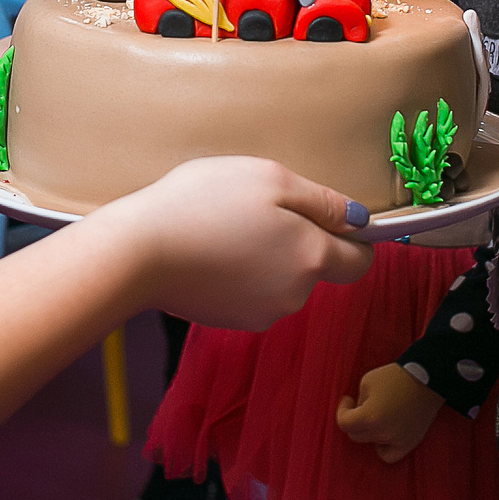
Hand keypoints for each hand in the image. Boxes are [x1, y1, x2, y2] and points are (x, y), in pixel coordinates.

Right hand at [96, 156, 370, 330]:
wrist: (138, 253)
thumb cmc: (204, 203)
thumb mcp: (270, 179)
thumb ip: (323, 201)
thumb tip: (360, 220)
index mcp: (312, 257)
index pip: (360, 261)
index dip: (355, 238)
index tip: (331, 217)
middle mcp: (295, 294)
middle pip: (316, 267)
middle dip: (299, 240)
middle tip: (258, 209)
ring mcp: (262, 312)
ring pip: (282, 279)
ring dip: (267, 256)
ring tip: (226, 227)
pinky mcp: (230, 320)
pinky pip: (252, 291)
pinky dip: (240, 273)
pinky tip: (211, 251)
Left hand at [336, 362, 445, 463]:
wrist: (428, 378)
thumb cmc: (395, 376)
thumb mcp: (367, 382)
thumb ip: (358, 401)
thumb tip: (356, 413)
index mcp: (369, 417)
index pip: (344, 424)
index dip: (342, 410)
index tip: (348, 399)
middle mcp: (382, 433)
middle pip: (356, 435)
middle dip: (354, 420)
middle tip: (361, 405)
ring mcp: (397, 440)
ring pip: (371, 443)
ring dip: (369, 430)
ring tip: (377, 414)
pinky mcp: (410, 442)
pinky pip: (389, 456)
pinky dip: (383, 447)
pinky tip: (385, 433)